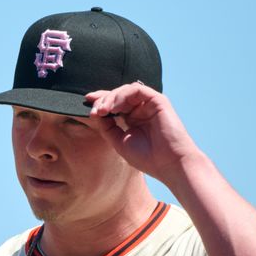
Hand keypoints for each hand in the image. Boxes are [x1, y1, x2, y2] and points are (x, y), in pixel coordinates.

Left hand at [86, 83, 200, 183]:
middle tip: (94, 109)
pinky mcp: (158, 101)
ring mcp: (150, 105)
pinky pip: (137, 90)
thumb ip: (107, 127)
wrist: (169, 165)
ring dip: (111, 97)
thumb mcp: (119, 142)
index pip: (115, 105)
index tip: (86, 102)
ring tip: (102, 110)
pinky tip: (115, 107)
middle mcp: (142, 110)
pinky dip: (123, 96)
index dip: (100, 101)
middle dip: (103, 99)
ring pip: (126, 90)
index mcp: (134, 119)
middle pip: (118, 95)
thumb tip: (95, 113)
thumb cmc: (147, 158)